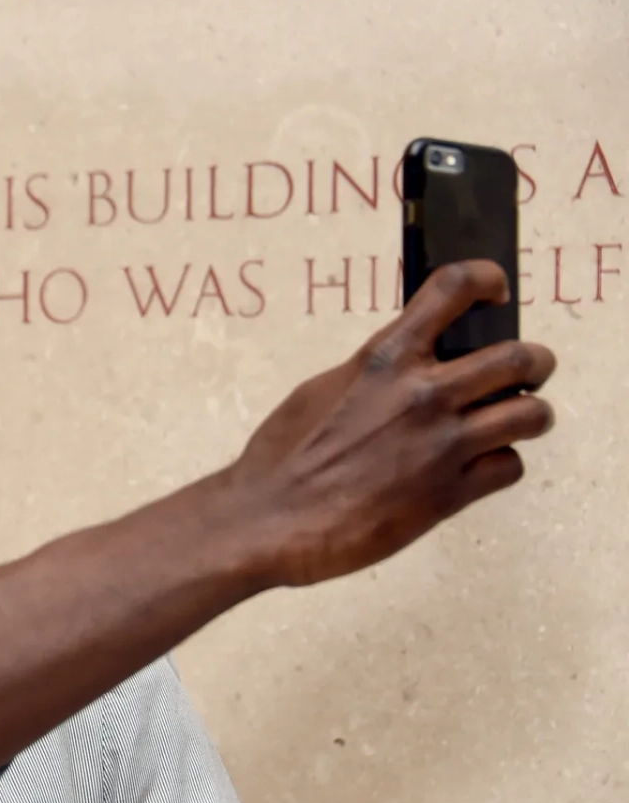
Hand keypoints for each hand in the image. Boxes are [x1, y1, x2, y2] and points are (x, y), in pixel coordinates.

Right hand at [225, 260, 555, 588]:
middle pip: (519, 356)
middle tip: (524, 373)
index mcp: (385, 358)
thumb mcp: (323, 391)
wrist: (268, 521)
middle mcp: (422, 394)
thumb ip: (376, 373)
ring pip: (532, 414)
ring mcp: (441, 445)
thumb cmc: (282, 458)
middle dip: (533, 363)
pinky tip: (475, 469)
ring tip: (511, 423)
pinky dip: (499, 466)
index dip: (487, 281)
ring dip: (527, 416)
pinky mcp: (450, 494)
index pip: (455, 288)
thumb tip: (410, 364)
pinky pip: (510, 467)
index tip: (495, 292)